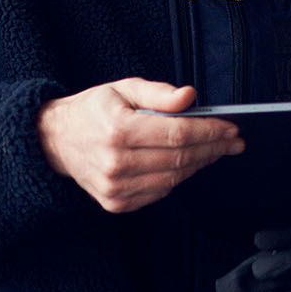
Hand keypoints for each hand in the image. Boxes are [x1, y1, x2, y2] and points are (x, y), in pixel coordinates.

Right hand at [37, 80, 241, 212]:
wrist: (57, 140)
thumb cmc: (94, 110)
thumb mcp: (123, 88)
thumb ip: (158, 92)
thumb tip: (190, 97)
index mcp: (118, 130)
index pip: (178, 134)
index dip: (210, 131)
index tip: (231, 127)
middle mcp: (116, 163)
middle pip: (180, 158)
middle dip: (213, 148)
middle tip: (233, 140)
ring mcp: (115, 188)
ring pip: (174, 178)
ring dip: (200, 164)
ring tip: (215, 150)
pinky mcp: (116, 203)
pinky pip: (160, 192)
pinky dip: (178, 177)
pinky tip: (187, 163)